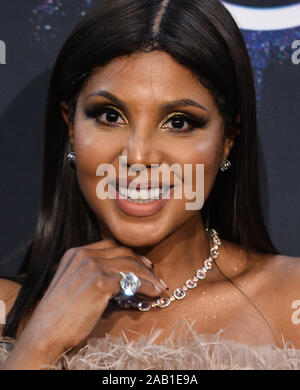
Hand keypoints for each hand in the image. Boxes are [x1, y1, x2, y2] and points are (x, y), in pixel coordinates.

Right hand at [3, 239, 166, 368]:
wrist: (44, 333)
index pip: (111, 246)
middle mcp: (83, 255)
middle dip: (142, 263)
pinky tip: (153, 294)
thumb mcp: (74, 286)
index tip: (143, 264)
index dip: (130, 254)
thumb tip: (123, 282)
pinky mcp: (100, 282)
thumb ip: (95, 277)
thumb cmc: (59, 316)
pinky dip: (147, 286)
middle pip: (123, 251)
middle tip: (155, 276)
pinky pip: (132, 279)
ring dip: (149, 276)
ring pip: (130, 263)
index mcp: (75, 253)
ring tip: (159, 288)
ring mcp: (92, 266)